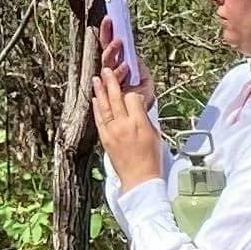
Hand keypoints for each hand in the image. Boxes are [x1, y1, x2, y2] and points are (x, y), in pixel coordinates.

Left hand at [88, 54, 161, 188]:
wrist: (140, 179)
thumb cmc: (151, 159)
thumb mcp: (155, 134)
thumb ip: (144, 118)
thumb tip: (137, 107)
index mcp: (140, 123)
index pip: (133, 98)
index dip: (132, 92)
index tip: (132, 91)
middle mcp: (124, 125)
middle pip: (116, 98)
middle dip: (111, 82)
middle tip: (107, 70)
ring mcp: (113, 131)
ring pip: (104, 106)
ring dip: (100, 91)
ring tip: (97, 79)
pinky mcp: (105, 139)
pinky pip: (99, 119)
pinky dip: (97, 108)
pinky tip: (95, 99)